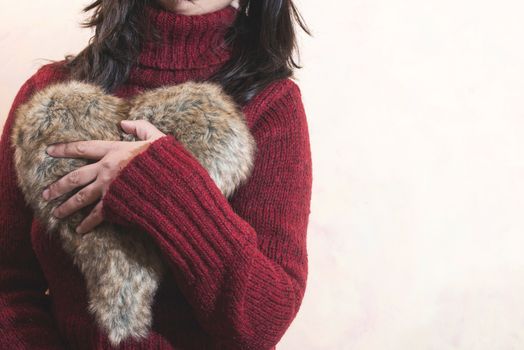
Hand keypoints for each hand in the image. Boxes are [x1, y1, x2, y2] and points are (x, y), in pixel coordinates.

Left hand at [42, 120, 165, 234]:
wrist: (172, 182)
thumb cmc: (165, 160)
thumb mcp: (156, 137)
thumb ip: (140, 127)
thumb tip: (124, 124)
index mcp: (115, 151)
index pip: (83, 148)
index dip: (65, 149)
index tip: (49, 151)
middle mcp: (106, 169)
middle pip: (75, 177)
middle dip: (58, 186)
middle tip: (45, 193)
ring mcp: (108, 188)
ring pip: (80, 198)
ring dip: (66, 207)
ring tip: (55, 214)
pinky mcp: (115, 204)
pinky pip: (96, 215)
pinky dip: (87, 224)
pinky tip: (80, 230)